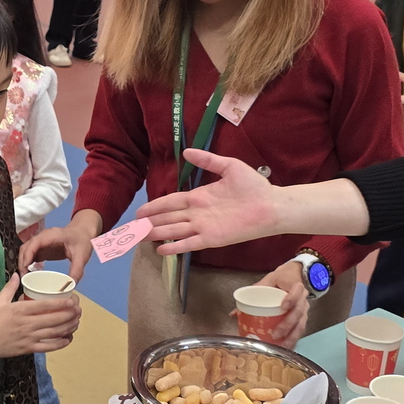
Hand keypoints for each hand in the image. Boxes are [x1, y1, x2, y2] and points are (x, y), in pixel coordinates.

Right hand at [0, 272, 81, 358]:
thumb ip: (10, 287)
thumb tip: (18, 274)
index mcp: (20, 310)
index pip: (45, 305)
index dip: (61, 303)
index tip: (72, 300)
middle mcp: (27, 324)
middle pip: (54, 319)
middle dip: (70, 315)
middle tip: (79, 310)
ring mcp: (29, 337)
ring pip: (54, 333)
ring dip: (68, 327)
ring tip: (76, 322)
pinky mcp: (29, 349)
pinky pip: (48, 347)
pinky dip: (60, 343)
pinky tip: (68, 338)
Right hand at [20, 212, 97, 279]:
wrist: (82, 232)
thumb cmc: (82, 240)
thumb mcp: (81, 256)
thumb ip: (76, 270)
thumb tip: (70, 286)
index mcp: (52, 235)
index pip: (35, 243)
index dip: (28, 254)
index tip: (25, 267)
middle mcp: (43, 237)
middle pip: (26, 247)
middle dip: (22, 261)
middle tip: (24, 277)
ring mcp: (41, 243)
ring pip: (25, 251)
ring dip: (23, 263)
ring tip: (25, 277)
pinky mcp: (41, 248)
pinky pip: (30, 255)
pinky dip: (27, 264)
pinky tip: (30, 274)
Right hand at [137, 149, 285, 253]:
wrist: (271, 205)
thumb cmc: (253, 186)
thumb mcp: (229, 166)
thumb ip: (207, 160)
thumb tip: (186, 152)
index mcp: (199, 197)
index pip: (171, 202)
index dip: (154, 206)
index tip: (139, 211)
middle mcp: (197, 213)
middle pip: (168, 218)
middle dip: (150, 223)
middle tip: (132, 228)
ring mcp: (203, 227)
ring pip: (174, 231)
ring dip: (157, 234)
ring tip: (139, 238)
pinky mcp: (212, 238)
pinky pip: (189, 243)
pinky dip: (175, 247)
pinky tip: (161, 250)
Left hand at [254, 261, 310, 347]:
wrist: (296, 276)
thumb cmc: (282, 278)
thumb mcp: (268, 280)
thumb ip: (253, 293)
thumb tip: (234, 313)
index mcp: (295, 286)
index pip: (297, 293)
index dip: (291, 300)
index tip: (282, 307)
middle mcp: (303, 299)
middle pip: (298, 313)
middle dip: (287, 325)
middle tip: (275, 334)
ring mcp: (304, 310)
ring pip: (301, 324)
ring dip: (291, 336)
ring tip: (281, 346)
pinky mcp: (303, 318)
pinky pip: (300, 330)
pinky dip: (293, 339)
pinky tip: (286, 347)